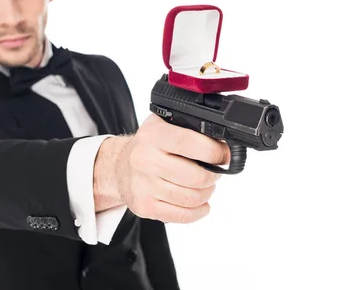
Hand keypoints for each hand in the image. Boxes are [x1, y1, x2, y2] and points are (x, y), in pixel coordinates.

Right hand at [113, 113, 230, 222]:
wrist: (118, 167)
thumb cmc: (147, 146)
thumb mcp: (162, 126)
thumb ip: (188, 128)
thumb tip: (222, 141)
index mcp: (153, 135)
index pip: (189, 143)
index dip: (214, 151)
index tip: (223, 155)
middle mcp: (145, 160)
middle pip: (195, 176)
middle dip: (213, 176)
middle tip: (214, 172)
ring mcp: (144, 186)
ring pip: (191, 197)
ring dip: (206, 193)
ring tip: (205, 186)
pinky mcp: (145, 206)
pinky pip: (182, 215)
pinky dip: (198, 211)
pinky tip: (201, 204)